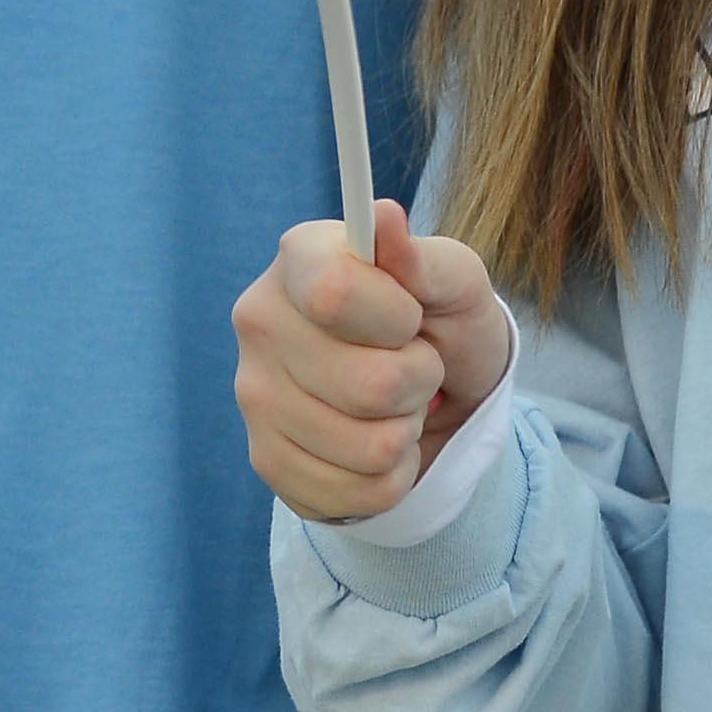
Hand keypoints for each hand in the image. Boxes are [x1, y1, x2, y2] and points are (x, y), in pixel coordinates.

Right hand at [232, 198, 517, 522]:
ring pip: (370, 448)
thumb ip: (425, 258)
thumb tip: (384, 218)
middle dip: (419, 381)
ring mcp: (255, 396)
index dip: (396, 318)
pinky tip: (378, 445)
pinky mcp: (267, 461)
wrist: (437, 394)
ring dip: (407, 432)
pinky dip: (392, 477)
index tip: (411, 317)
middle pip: (368, 385)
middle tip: (413, 365)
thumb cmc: (443, 323)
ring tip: (397, 405)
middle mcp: (259, 323)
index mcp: (300, 259)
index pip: (335, 295)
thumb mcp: (456, 282)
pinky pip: (360, 493)